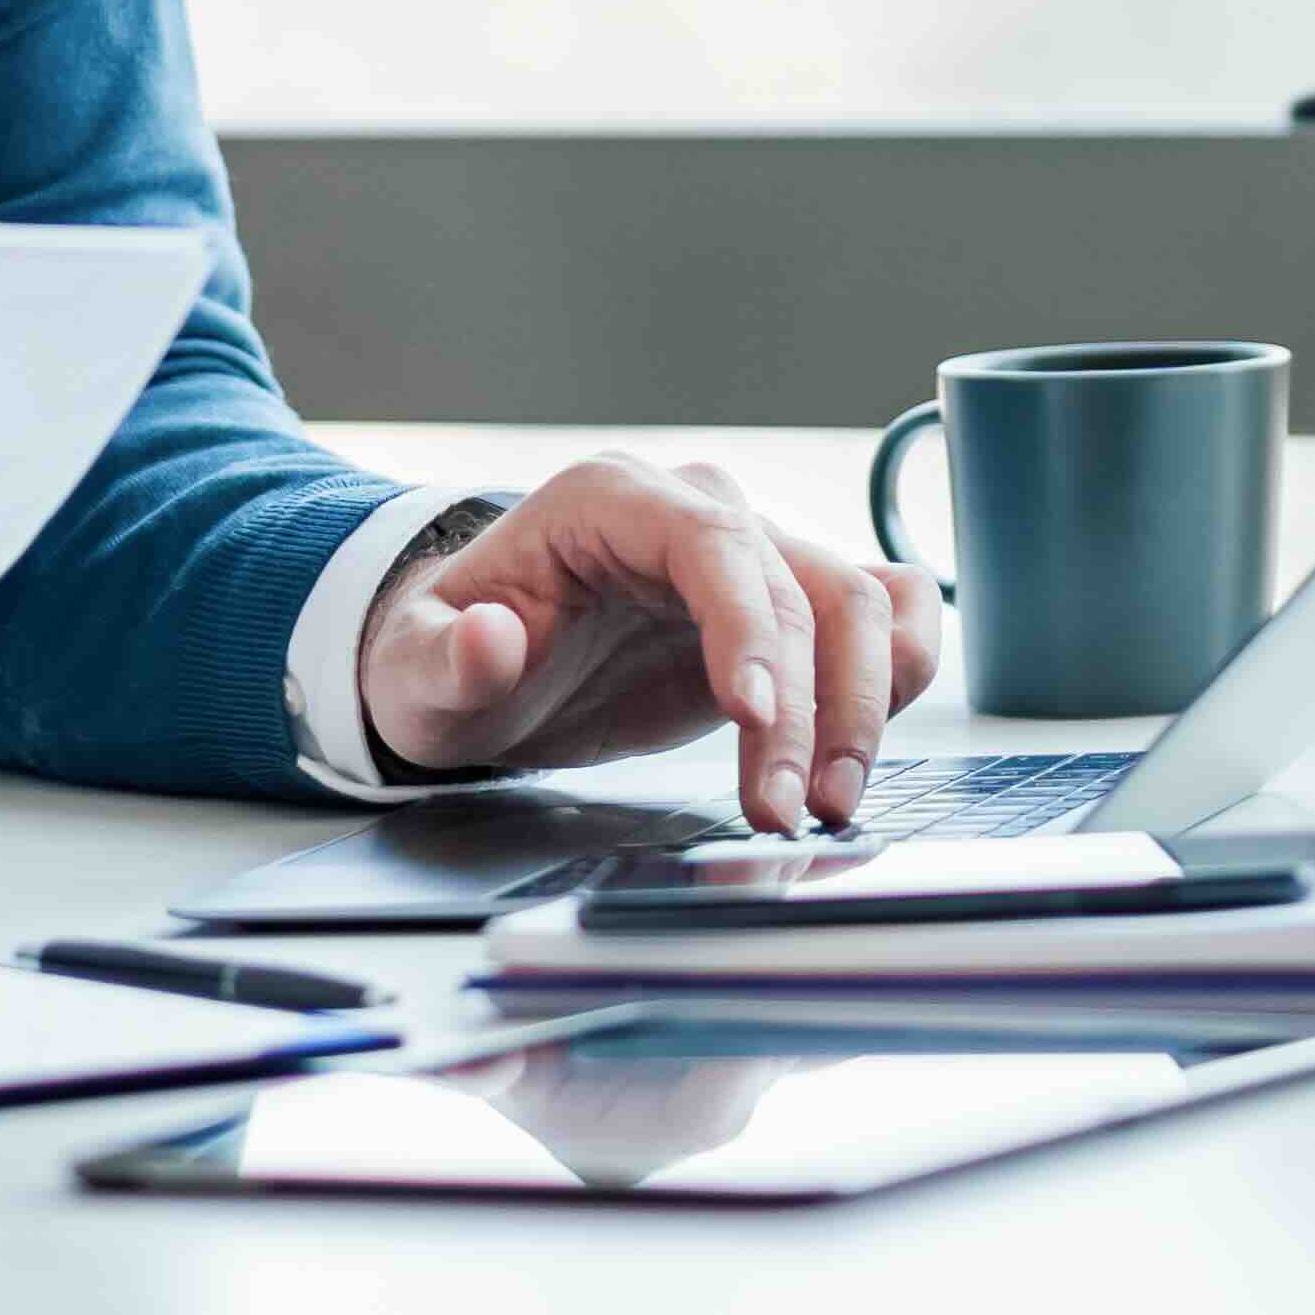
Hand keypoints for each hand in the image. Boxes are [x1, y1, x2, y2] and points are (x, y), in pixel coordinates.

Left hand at [352, 459, 941, 833]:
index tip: (754, 717)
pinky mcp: (783, 611)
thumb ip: (444, 658)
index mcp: (610, 501)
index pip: (713, 543)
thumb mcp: (414, 673)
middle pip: (800, 585)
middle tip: (787, 812)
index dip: (748, 626)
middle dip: (811, 708)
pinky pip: (880, 614)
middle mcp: (696, 513)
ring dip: (863, 707)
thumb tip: (487, 639)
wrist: (478, 668)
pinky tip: (869, 744)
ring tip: (827, 805)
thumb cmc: (448, 659)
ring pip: (857, 604)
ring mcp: (751, 558)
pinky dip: (900, 671)